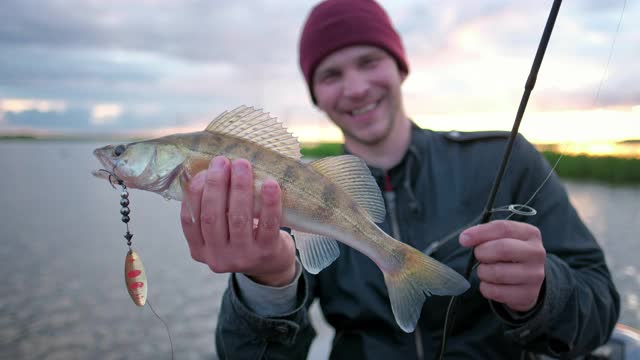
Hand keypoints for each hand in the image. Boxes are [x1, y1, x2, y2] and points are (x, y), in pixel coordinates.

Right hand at [180, 156, 296, 286]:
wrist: (272, 264)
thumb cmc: (242, 237)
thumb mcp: (220, 232)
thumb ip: (212, 210)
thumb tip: (209, 169)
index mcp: (200, 250)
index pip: (190, 220)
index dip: (194, 193)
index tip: (203, 171)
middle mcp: (217, 257)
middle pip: (212, 217)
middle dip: (216, 185)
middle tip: (222, 161)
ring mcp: (242, 257)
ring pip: (238, 218)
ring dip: (240, 187)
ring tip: (242, 165)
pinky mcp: (267, 252)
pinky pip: (268, 224)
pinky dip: (269, 202)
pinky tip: (270, 184)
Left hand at [459, 220, 545, 311]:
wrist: (528, 280)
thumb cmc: (509, 254)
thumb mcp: (503, 238)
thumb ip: (485, 234)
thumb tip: (465, 238)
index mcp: (530, 233)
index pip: (503, 228)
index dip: (480, 233)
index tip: (463, 239)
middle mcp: (536, 253)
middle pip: (503, 249)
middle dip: (482, 253)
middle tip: (479, 256)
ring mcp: (535, 276)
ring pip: (497, 273)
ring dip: (483, 272)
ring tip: (486, 270)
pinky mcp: (528, 295)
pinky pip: (495, 291)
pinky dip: (486, 287)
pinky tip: (490, 283)